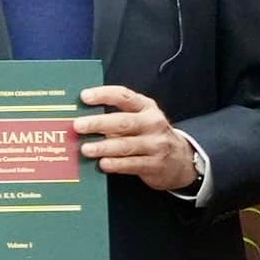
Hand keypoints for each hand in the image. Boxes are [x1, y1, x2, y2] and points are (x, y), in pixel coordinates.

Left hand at [75, 85, 200, 190]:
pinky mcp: (155, 164)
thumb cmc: (150, 137)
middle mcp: (153, 124)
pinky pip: (132, 164)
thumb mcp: (141, 120)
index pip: (124, 97)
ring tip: (85, 149)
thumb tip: (82, 119)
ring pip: (126, 145)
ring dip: (104, 147)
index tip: (84, 96)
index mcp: (146, 108)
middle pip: (123, 122)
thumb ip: (117, 117)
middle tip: (78, 126)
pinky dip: (116, 164)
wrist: (180, 161)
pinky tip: (103, 164)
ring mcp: (156, 145)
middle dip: (99, 123)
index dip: (104, 94)